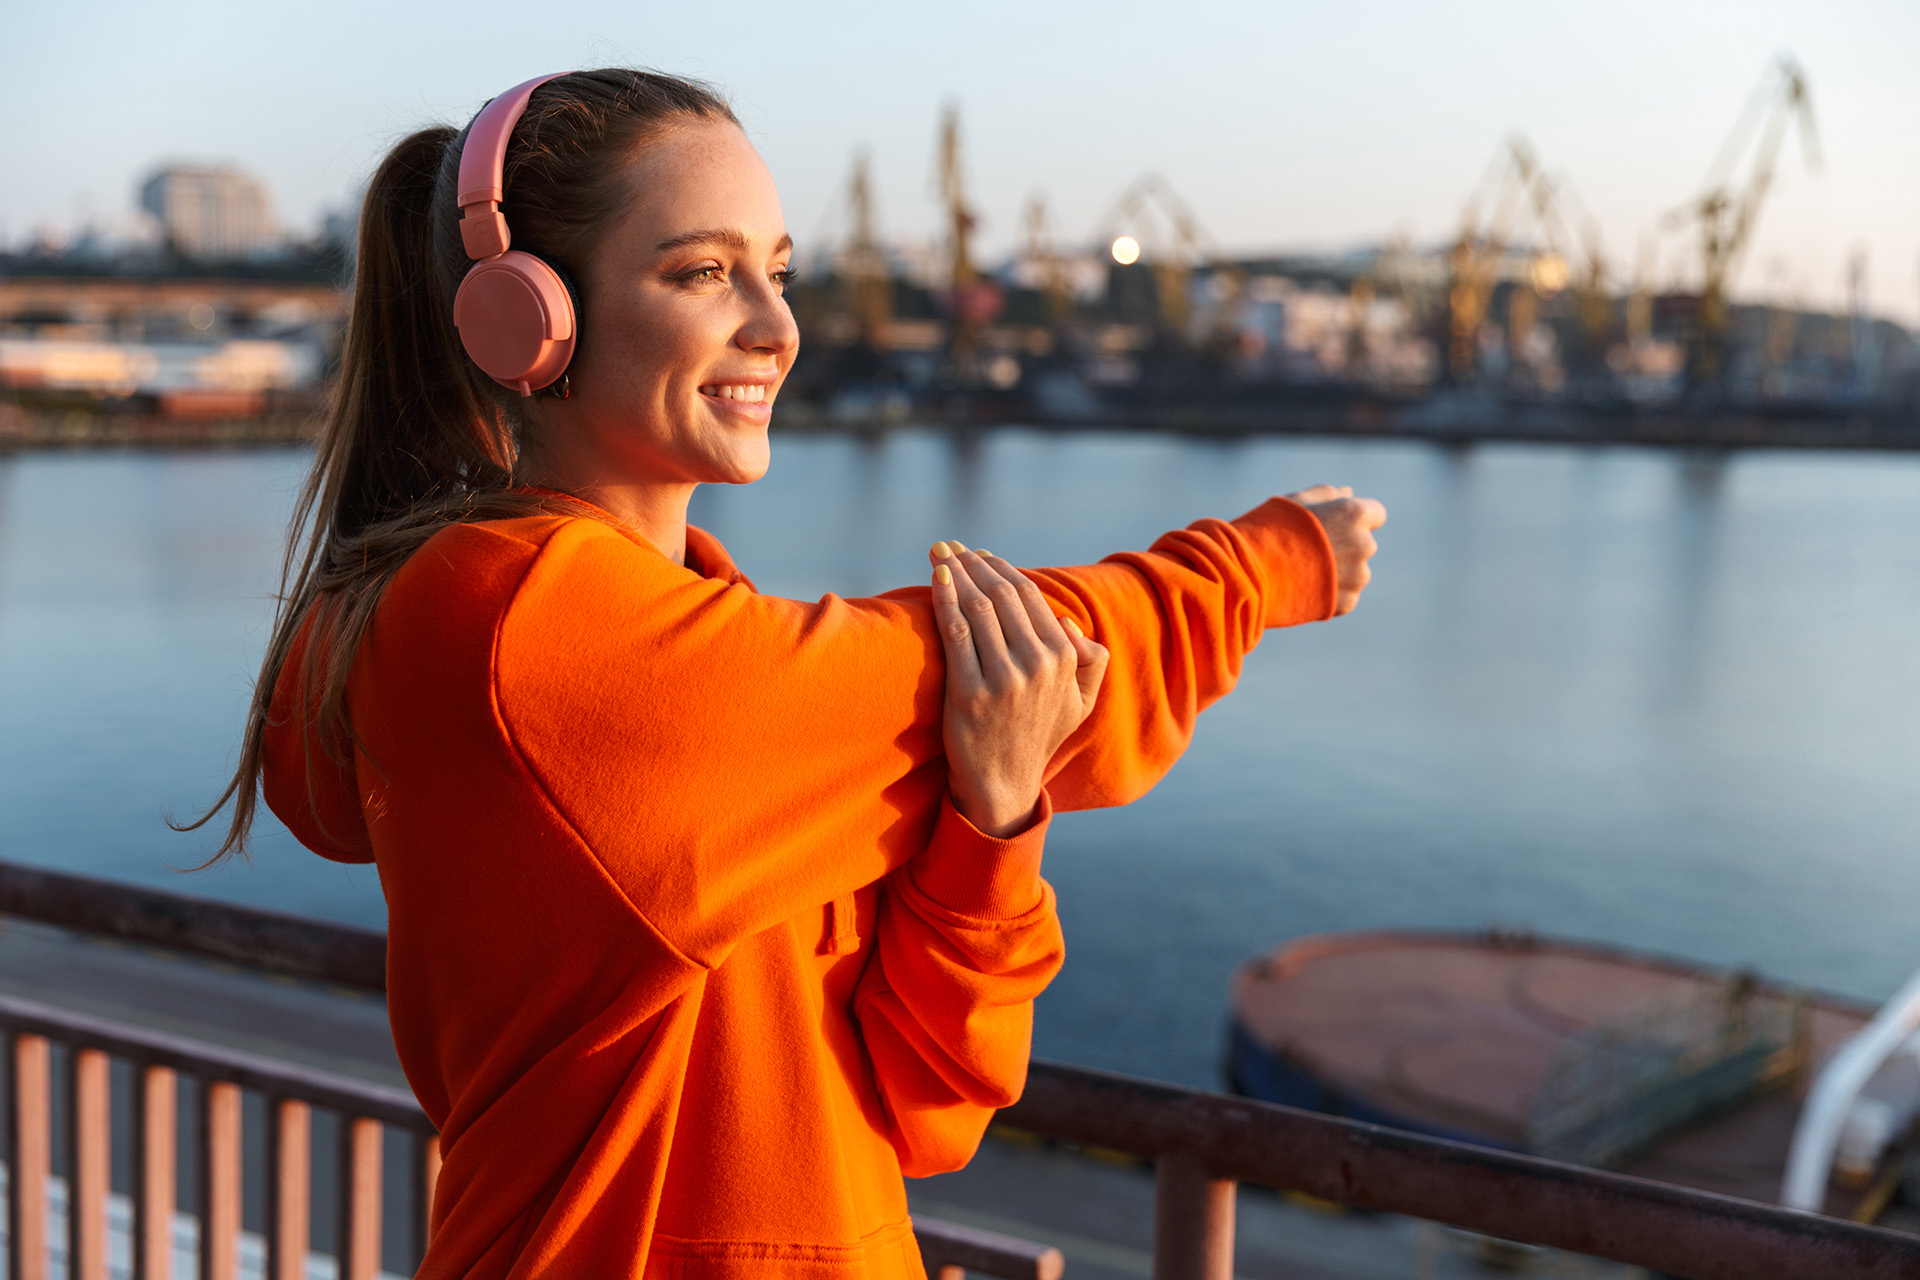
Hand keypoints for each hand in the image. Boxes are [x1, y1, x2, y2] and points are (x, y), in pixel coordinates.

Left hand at [929, 541, 1108, 837]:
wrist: (1002, 783)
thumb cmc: (1038, 736)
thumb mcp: (1081, 703)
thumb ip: (1091, 661)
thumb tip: (1067, 623)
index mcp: (1064, 660)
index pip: (1030, 597)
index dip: (1000, 568)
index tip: (978, 554)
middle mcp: (1038, 665)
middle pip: (1001, 596)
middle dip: (973, 563)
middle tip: (950, 546)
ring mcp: (1003, 679)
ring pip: (979, 608)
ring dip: (956, 573)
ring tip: (938, 554)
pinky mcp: (969, 693)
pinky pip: (956, 633)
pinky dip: (945, 599)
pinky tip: (936, 580)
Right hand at [1283, 484, 1386, 615]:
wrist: (1250, 574)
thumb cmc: (1270, 530)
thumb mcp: (1296, 501)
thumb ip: (1327, 494)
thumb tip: (1349, 493)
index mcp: (1355, 515)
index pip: (1376, 514)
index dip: (1353, 518)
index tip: (1334, 524)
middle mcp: (1364, 545)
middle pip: (1362, 543)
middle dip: (1343, 545)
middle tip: (1308, 550)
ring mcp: (1357, 577)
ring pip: (1355, 571)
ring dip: (1337, 570)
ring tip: (1302, 571)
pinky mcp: (1346, 603)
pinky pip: (1344, 595)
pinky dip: (1329, 592)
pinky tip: (1304, 587)